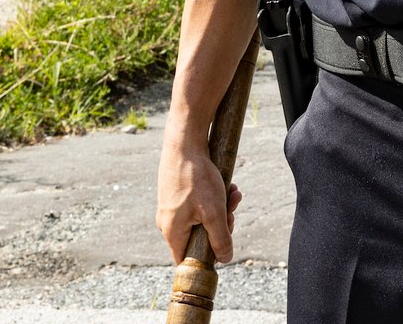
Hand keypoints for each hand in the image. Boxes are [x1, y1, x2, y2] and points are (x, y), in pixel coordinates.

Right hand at [156, 132, 243, 263]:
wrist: (184, 142)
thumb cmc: (196, 178)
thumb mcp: (214, 212)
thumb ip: (221, 239)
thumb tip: (225, 259)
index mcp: (172, 232)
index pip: (186, 259)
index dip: (207, 256)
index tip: (223, 241)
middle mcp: (168, 222)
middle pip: (198, 237)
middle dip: (220, 225)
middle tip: (232, 211)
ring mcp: (171, 207)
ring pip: (201, 217)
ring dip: (221, 207)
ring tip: (234, 192)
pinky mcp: (177, 193)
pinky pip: (198, 203)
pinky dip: (214, 196)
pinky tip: (228, 185)